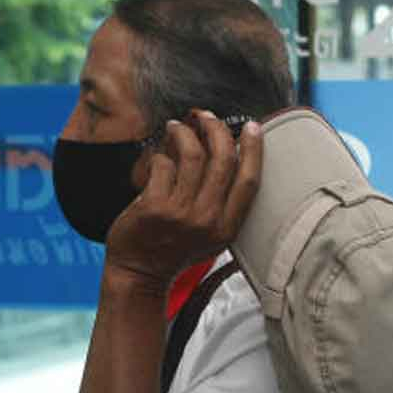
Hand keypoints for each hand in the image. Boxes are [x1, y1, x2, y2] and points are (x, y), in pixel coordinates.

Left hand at [105, 109, 262, 288]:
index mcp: (227, 227)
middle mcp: (208, 220)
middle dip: (216, 130)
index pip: (249, 180)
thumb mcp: (210, 237)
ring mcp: (180, 213)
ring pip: (192, 156)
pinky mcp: (154, 207)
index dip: (254, 149)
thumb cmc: (173, 251)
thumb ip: (221, 204)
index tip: (253, 126)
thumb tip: (227, 153)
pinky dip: (160, 155)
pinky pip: (162, 165)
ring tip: (176, 126)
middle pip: (223, 160)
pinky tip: (157, 155)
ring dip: (184, 133)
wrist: (139, 275)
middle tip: (206, 117)